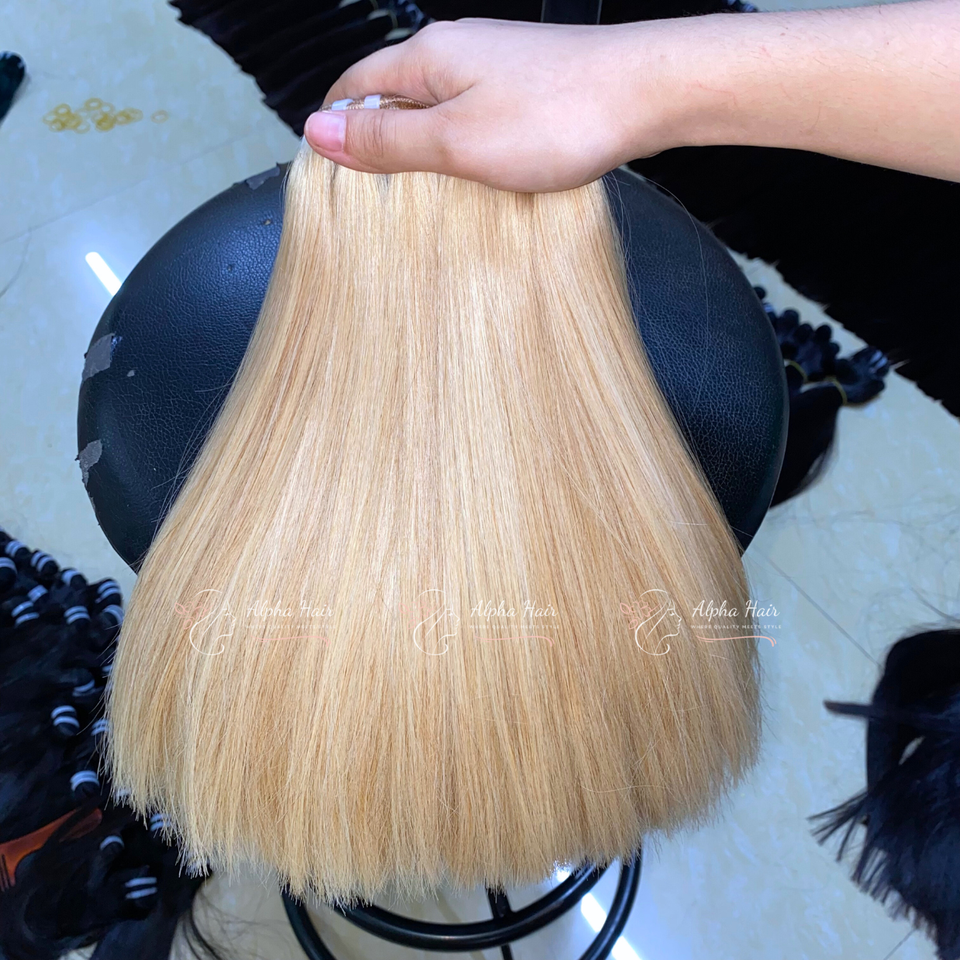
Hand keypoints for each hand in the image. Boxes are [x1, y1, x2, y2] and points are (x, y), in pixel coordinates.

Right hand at [303, 18, 688, 192]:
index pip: (354, 86)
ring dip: (423, 146)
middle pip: (393, 94)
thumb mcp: (455, 142)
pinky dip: (462, 143)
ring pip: (435, 105)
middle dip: (379, 141)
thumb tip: (317, 132)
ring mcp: (495, 64)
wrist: (647, 94)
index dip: (336, 129)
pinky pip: (474, 113)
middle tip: (380, 198)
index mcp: (427, 56)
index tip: (334, 177)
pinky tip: (476, 172)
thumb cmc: (556, 117)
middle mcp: (457, 49)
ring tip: (427, 192)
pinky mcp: (526, 85)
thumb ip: (387, 141)